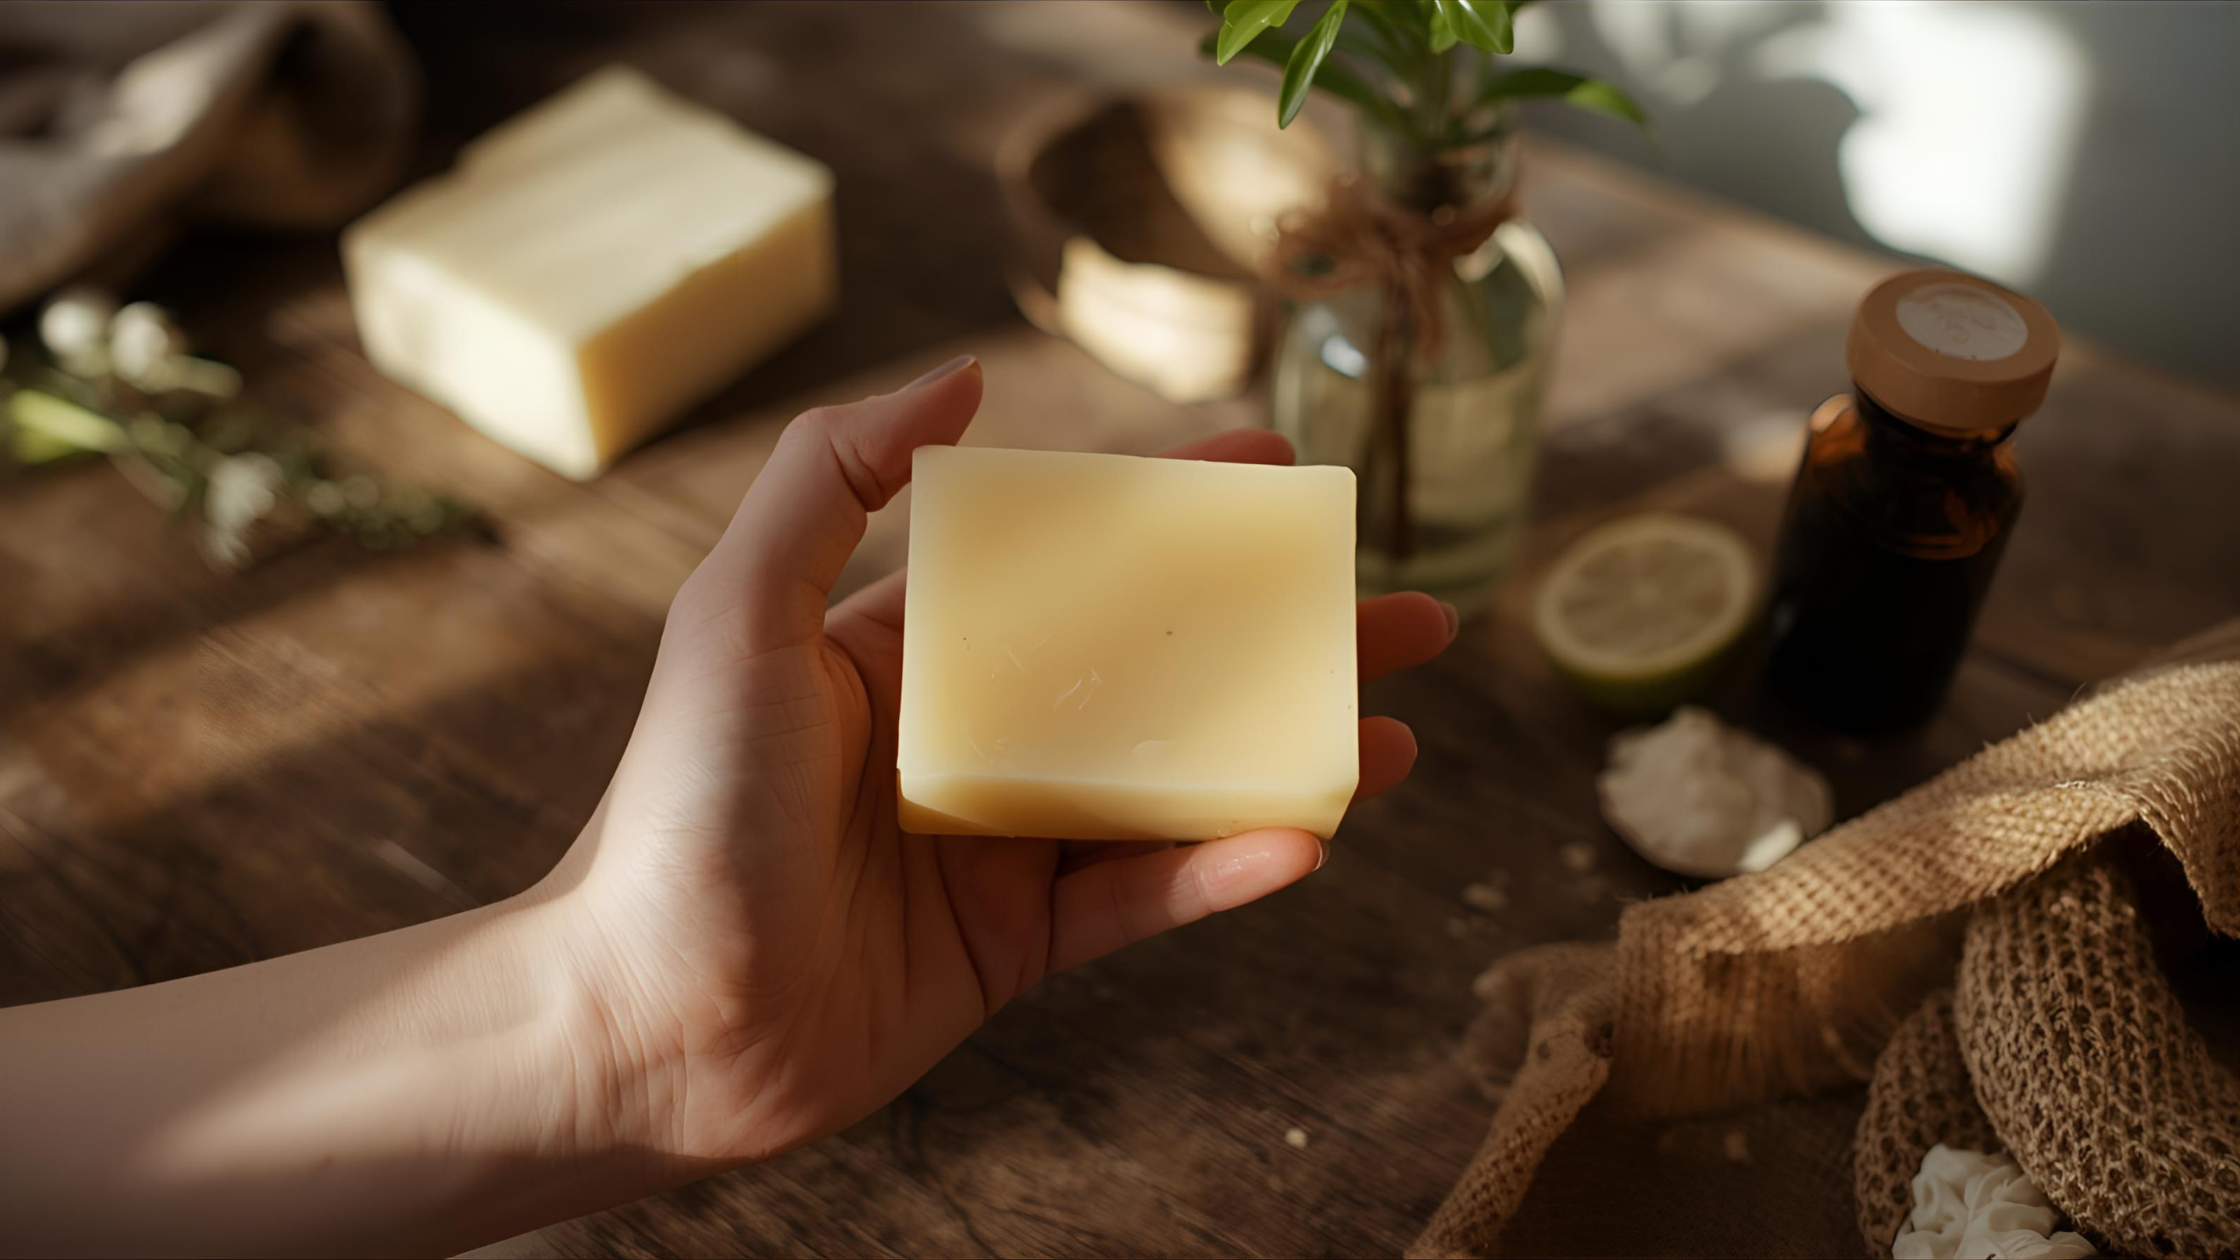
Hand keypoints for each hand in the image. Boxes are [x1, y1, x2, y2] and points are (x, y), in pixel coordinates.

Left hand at [552, 357, 1456, 1171]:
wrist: (647, 1018)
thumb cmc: (679, 805)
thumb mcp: (738, 611)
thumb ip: (828, 478)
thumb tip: (957, 377)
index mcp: (919, 650)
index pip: (1075, 560)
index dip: (1180, 509)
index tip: (1280, 469)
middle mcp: (974, 737)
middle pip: (1161, 671)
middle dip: (1282, 640)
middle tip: (1401, 613)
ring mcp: (1002, 845)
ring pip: (1176, 787)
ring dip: (1289, 757)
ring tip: (1400, 732)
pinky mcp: (1017, 947)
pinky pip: (1143, 899)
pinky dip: (1225, 871)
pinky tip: (1307, 839)